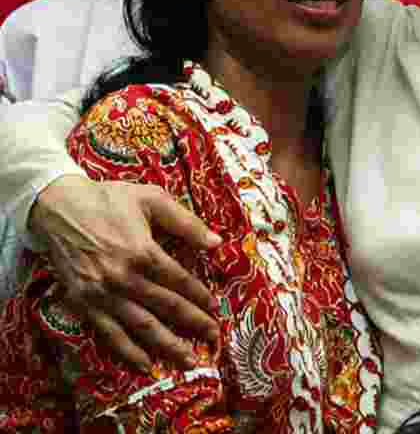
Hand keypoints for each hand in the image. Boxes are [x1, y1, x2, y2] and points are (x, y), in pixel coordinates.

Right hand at [29, 175, 221, 370]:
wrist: (58, 209)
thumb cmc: (109, 200)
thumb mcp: (151, 199)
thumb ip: (186, 222)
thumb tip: (217, 242)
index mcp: (143, 252)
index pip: (179, 282)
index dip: (200, 296)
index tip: (215, 308)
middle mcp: (123, 278)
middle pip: (166, 307)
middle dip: (193, 324)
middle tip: (213, 337)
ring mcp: (102, 294)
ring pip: (141, 327)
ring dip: (167, 345)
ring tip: (188, 360)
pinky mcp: (83, 304)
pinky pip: (109, 333)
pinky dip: (128, 351)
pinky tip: (145, 364)